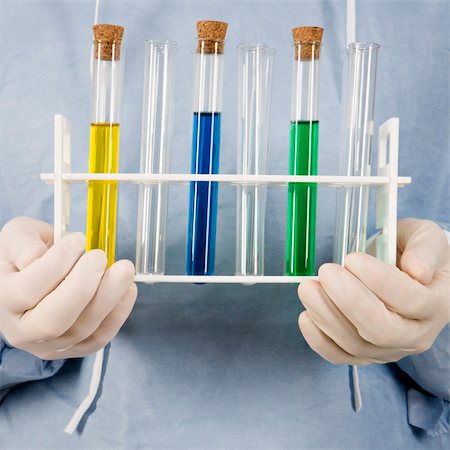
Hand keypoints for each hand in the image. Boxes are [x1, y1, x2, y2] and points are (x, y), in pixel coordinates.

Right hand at [0, 217, 137, 359]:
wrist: (34, 278)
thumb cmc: (27, 255)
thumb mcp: (18, 237)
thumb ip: (23, 243)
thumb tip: (37, 258)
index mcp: (2, 299)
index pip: (27, 290)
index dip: (57, 264)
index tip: (78, 240)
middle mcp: (22, 330)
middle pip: (53, 321)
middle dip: (83, 286)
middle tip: (100, 257)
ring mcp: (50, 345)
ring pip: (81, 330)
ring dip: (108, 298)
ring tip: (123, 270)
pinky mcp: (75, 348)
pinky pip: (100, 337)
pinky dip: (119, 313)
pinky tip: (128, 289)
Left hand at [298, 218, 449, 364]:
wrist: (408, 275)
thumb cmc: (413, 253)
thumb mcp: (425, 239)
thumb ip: (425, 250)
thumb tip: (417, 270)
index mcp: (437, 303)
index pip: (411, 300)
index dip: (378, 280)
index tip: (352, 259)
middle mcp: (417, 334)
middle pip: (382, 330)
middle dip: (348, 301)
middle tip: (326, 273)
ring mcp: (390, 349)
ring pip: (356, 345)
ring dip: (326, 316)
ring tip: (308, 288)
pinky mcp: (366, 354)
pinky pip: (340, 356)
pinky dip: (319, 339)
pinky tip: (306, 316)